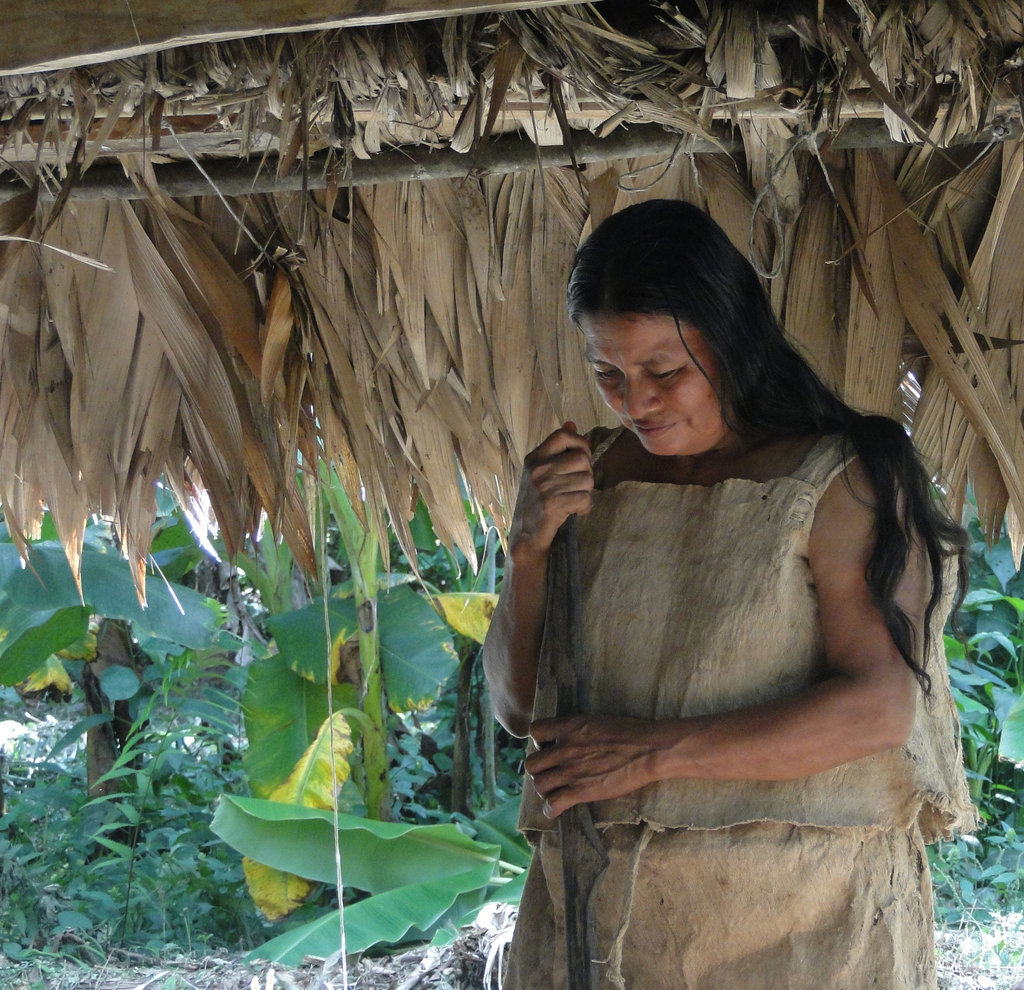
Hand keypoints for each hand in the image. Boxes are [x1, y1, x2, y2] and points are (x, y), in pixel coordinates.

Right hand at [509, 422, 592, 559]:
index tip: (582, 457)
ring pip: (587, 480)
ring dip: (586, 492)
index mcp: (534, 458)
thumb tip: (571, 423)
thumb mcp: (540, 472)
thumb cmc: (536, 502)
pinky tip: (574, 511)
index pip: (563, 435)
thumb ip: (556, 449)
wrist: (525, 535)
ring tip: (574, 499)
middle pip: (582, 459)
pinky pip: (585, 499)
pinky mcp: (552, 505)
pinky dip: (584, 507)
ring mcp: (544, 487)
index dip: (581, 443)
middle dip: (587, 475)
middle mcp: (538, 469)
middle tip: (578, 487)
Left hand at [526, 715, 671, 817]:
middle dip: (539, 769)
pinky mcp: (580, 792)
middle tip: (550, 771)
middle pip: (532, 764)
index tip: (549, 745)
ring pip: (539, 785)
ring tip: (554, 790)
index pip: (535, 730)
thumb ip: (579, 729)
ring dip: (544, 789)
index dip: (539, 740)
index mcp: (569, 728)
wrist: (646, 751)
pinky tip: (556, 809)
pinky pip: (553, 804)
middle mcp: (564, 749)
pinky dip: (551, 809)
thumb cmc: (629, 731)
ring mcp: (570, 772)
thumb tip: (574, 735)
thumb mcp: (597, 720)